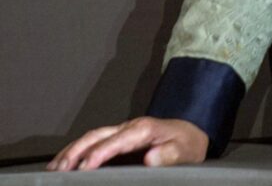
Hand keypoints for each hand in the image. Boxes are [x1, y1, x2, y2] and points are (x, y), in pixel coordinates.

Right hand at [46, 117, 208, 170]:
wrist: (190, 133)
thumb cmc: (186, 142)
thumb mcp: (184, 150)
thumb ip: (168, 154)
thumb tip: (151, 158)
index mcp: (144, 129)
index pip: (116, 140)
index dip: (99, 153)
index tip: (84, 167)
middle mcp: (130, 127)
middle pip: (97, 135)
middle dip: (76, 150)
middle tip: (61, 168)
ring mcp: (122, 131)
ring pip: (91, 137)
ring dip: (72, 150)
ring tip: (56, 166)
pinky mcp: (119, 138)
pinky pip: (94, 141)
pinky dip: (77, 149)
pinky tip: (67, 160)